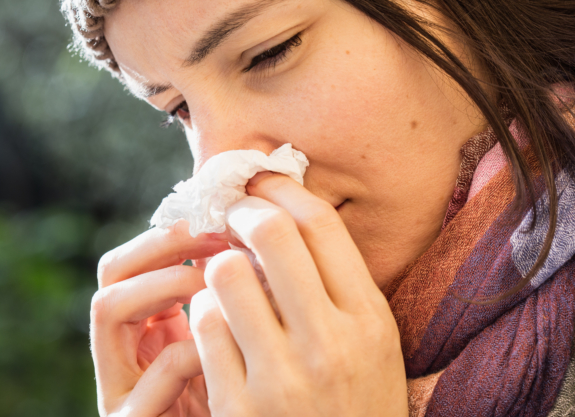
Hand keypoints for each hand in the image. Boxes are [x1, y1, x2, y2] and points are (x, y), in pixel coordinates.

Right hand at [91, 221, 229, 415]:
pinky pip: (145, 381)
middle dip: (159, 246)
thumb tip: (254, 233)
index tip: (218, 219)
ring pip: (108, 308)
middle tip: (211, 238)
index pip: (134, 260)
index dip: (170, 233)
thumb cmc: (248, 405)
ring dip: (163, 284)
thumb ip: (232, 302)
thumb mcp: (239, 343)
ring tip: (212, 282)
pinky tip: (218, 351)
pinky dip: (182, 356)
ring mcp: (121, 389)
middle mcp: (126, 353)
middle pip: (112, 274)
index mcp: (149, 330)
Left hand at [189, 173, 408, 416]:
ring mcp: (283, 377)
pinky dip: (203, 314)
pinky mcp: (240, 405)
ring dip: (218, 267)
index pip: (319, 225)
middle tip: (230, 214)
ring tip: (224, 280)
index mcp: (369, 319)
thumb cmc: (355, 403)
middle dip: (241, 213)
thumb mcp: (371, 343)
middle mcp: (331, 343)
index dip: (280, 188)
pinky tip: (215, 326)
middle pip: (271, 234)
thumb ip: (337, 284)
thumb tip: (285, 211)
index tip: (259, 180)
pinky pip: (203, 326)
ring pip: (225, 275)